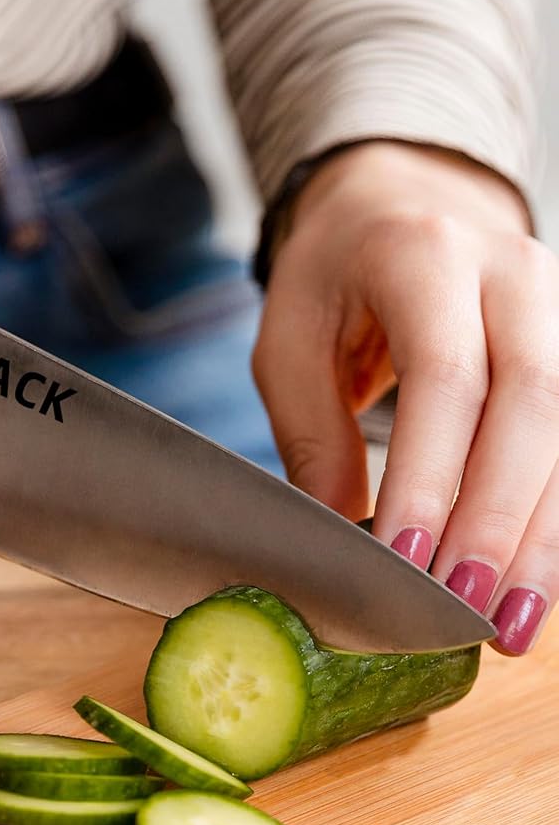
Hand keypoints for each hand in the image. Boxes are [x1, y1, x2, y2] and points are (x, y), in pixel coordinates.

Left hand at [254, 140, 557, 654]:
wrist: (401, 199)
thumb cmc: (333, 271)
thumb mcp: (292, 337)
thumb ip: (313, 430)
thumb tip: (340, 536)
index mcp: (426, 258)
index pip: (446, 377)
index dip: (430, 476)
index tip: (405, 560)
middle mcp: (513, 274)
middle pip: (532, 407)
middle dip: (498, 521)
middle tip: (466, 612)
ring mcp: (557, 306)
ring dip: (543, 536)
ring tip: (514, 625)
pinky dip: (553, 514)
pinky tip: (536, 578)